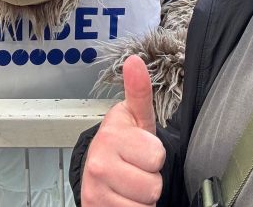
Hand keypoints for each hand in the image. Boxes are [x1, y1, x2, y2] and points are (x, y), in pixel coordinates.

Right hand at [82, 56, 164, 206]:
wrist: (97, 168)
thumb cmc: (123, 142)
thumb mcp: (135, 117)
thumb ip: (139, 91)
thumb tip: (134, 61)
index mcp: (111, 135)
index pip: (157, 156)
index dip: (154, 154)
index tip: (140, 147)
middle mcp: (98, 162)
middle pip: (153, 184)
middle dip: (149, 177)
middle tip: (135, 167)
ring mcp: (95, 188)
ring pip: (145, 203)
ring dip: (142, 197)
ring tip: (129, 182)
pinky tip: (122, 197)